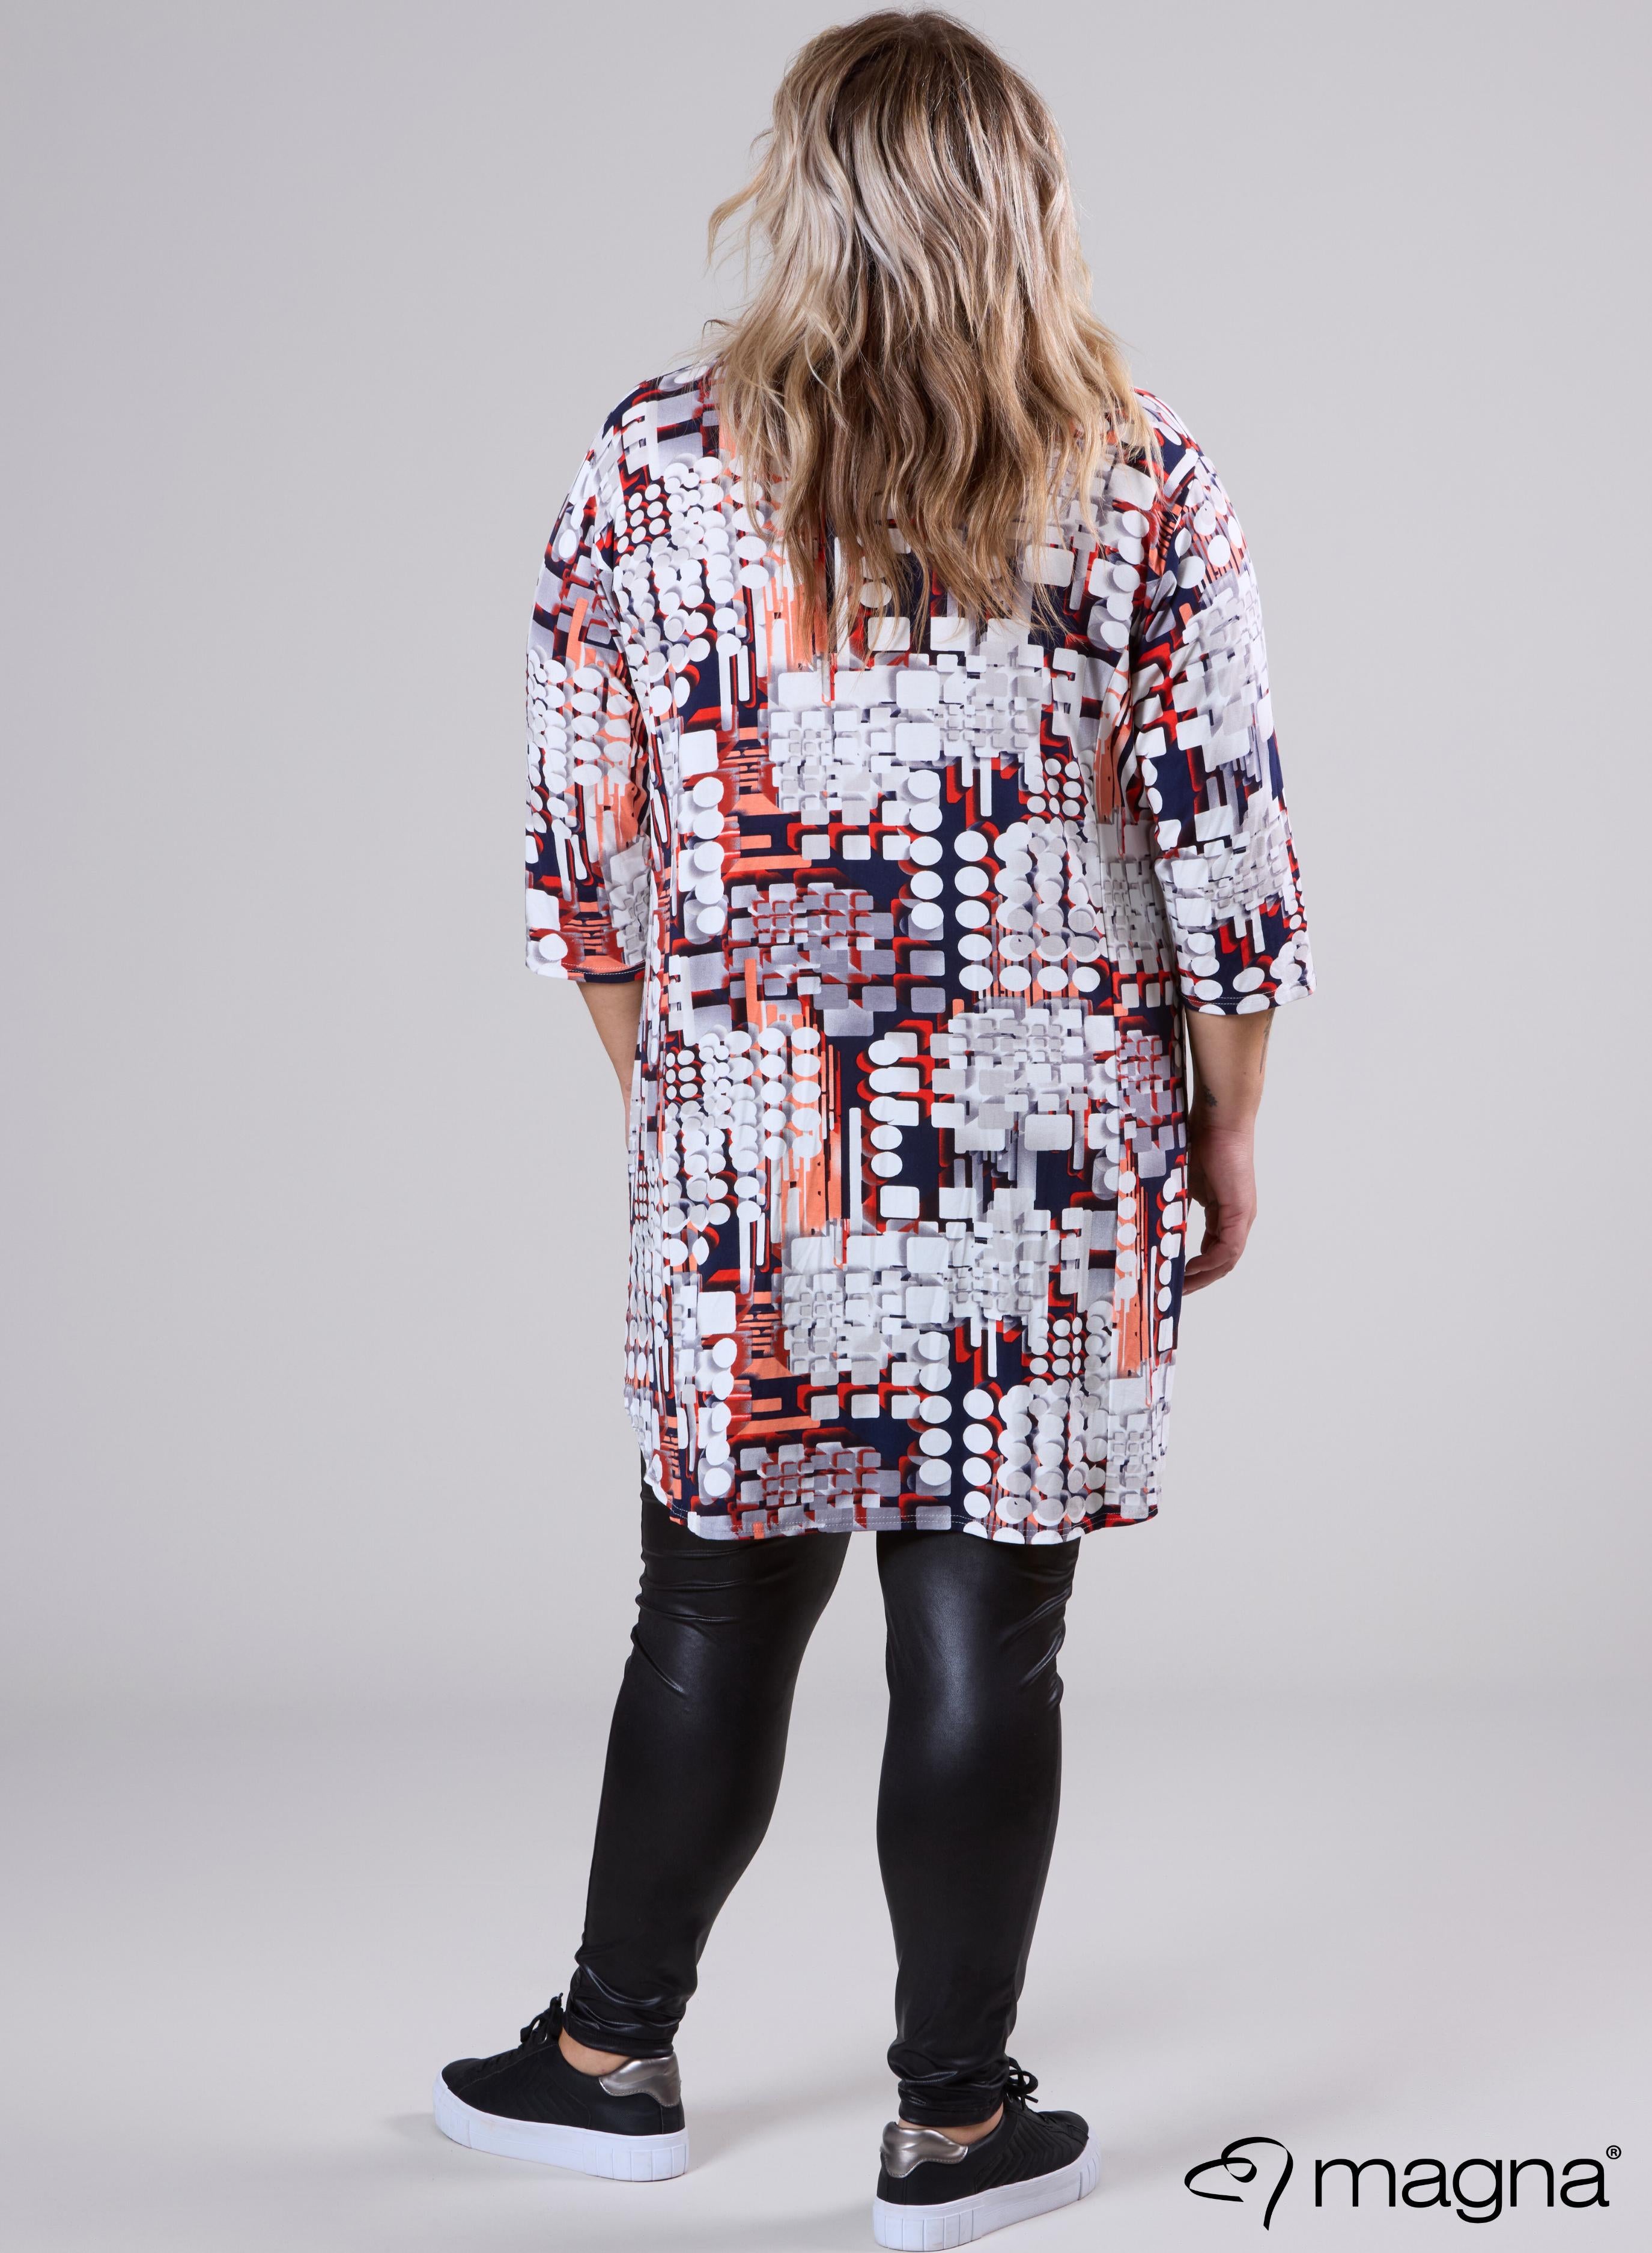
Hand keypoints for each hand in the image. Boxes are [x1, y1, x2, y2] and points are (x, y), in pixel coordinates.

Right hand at [1183, 1117, 1256, 1291]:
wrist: (1219, 1121)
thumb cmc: (1201, 1143)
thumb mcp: (1183, 1184)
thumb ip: (1177, 1206)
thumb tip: (1157, 1223)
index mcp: (1225, 1213)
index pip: (1213, 1250)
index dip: (1196, 1268)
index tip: (1175, 1278)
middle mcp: (1237, 1219)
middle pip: (1222, 1262)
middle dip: (1199, 1280)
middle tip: (1176, 1292)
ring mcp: (1242, 1216)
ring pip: (1226, 1260)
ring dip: (1204, 1276)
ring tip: (1181, 1287)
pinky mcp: (1240, 1212)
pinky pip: (1227, 1249)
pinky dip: (1210, 1263)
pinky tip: (1190, 1269)